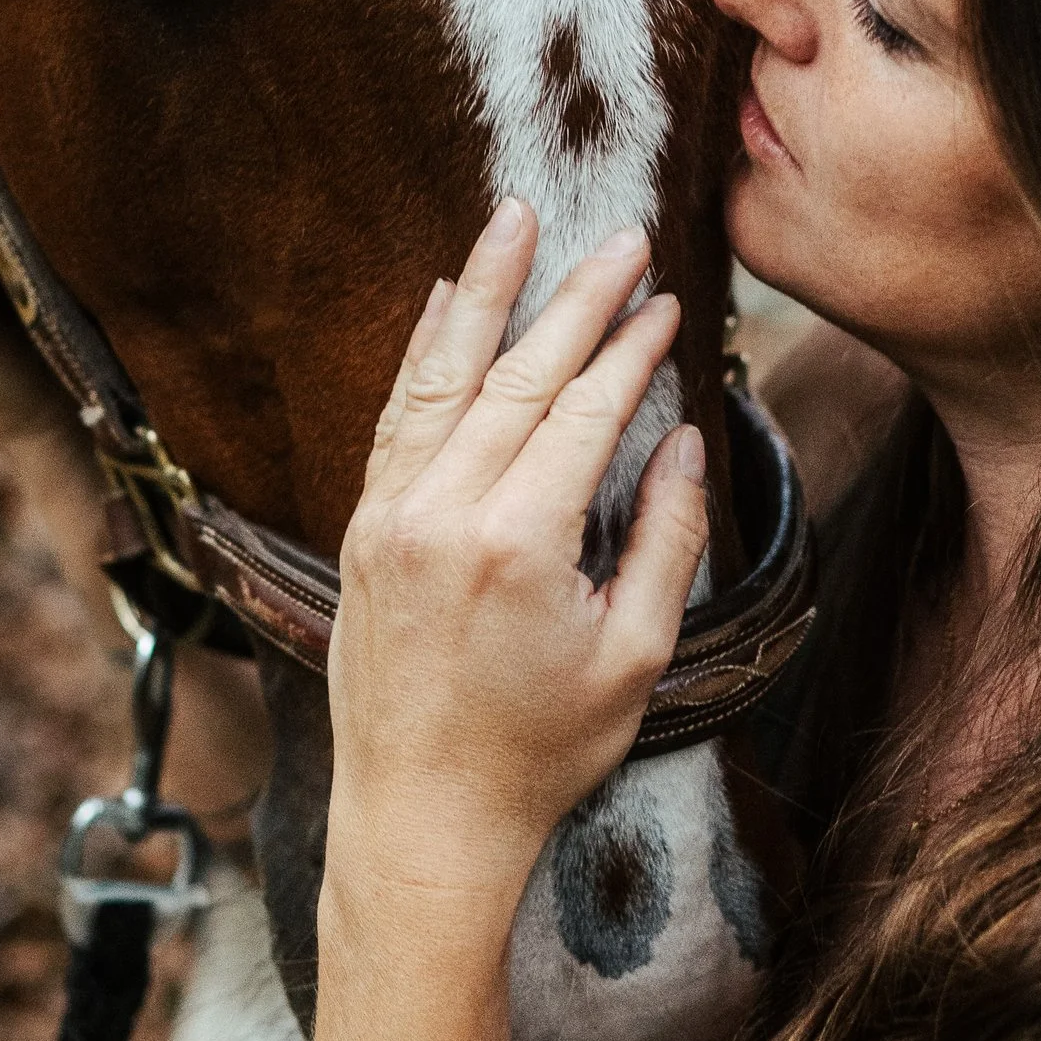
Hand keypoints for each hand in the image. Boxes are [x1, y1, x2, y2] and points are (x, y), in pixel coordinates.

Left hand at [324, 201, 710, 950]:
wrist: (420, 820)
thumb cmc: (539, 751)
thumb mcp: (634, 656)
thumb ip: (664, 539)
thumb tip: (678, 439)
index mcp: (518, 544)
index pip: (584, 411)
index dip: (630, 350)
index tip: (667, 301)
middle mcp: (442, 513)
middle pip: (519, 375)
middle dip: (576, 300)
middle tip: (621, 239)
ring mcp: (390, 516)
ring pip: (443, 376)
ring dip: (484, 291)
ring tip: (515, 220)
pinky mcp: (362, 529)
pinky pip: (397, 415)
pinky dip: (422, 351)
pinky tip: (445, 300)